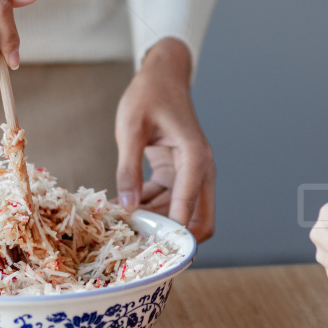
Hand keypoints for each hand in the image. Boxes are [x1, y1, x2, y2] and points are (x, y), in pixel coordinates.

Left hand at [114, 37, 214, 238]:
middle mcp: (201, 169)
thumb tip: (127, 206)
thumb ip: (129, 169)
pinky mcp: (180, 173)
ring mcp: (192, 172)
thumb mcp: (131, 129)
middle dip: (175, 239)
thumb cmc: (149, 95)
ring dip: (160, 224)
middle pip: (200, 221)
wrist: (163, 75)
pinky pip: (170, 202)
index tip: (150, 252)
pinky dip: (153, 209)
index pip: (188, 208)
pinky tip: (127, 210)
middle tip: (143, 249)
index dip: (172, 234)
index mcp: (195, 158)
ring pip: (183, 214)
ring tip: (126, 230)